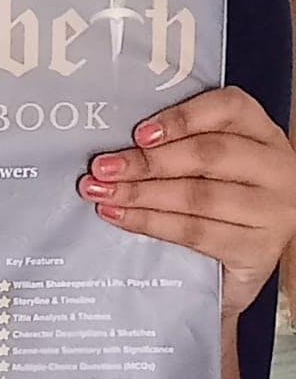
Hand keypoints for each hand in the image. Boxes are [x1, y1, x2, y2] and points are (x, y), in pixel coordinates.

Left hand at [77, 85, 295, 317]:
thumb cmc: (222, 207)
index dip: (182, 117)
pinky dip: (152, 224)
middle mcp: (276, 168)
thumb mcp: (213, 169)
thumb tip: (119, 145)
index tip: (139, 133)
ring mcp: (273, 211)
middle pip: (207, 155)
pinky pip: (197, 233)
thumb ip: (179, 148)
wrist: (242, 269)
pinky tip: (123, 217)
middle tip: (103, 167)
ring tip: (103, 193)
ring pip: (198, 196)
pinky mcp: (259, 250)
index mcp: (263, 134)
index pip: (229, 109)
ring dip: (141, 194)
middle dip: (147, 162)